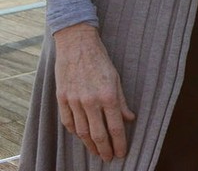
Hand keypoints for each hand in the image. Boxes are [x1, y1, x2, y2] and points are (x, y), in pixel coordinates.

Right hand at [53, 23, 135, 160]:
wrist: (77, 44)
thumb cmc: (100, 59)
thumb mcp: (116, 77)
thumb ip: (121, 101)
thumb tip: (129, 119)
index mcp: (108, 95)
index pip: (115, 127)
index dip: (119, 143)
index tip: (121, 153)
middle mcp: (91, 101)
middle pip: (98, 134)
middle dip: (105, 149)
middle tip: (109, 158)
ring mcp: (74, 101)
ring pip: (82, 132)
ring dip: (90, 145)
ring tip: (97, 151)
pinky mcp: (62, 99)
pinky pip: (68, 122)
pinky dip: (75, 132)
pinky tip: (81, 137)